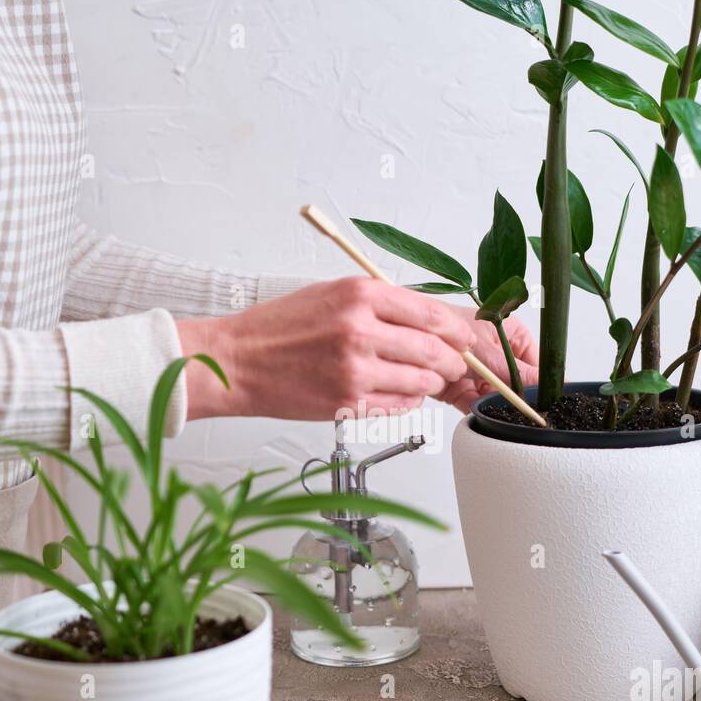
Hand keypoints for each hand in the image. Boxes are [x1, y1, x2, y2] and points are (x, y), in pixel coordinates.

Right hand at [178, 277, 474, 420]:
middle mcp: (360, 329)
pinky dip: (408, 401)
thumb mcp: (332, 294)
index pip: (432, 313)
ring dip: (430, 384)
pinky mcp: (347, 401)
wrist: (237, 361)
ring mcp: (355, 369)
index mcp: (359, 294)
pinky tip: (397, 393)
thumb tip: (428, 320)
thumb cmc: (279, 328)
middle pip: (435, 350)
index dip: (457, 331)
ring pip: (421, 381)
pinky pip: (399, 406)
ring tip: (422, 379)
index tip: (463, 338)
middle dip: (453, 361)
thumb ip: (380, 304)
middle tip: (454, 364)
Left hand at [437, 304, 538, 411]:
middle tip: (515, 405)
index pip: (534, 364)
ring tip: (490, 403)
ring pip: (495, 396)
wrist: (412, 336)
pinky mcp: (464, 389)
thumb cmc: (448, 328)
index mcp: (512, 337)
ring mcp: (481, 374)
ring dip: (492, 403)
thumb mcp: (489, 350)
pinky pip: (476, 405)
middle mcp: (498, 355)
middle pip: (515, 384)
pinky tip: (478, 408)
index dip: (537, 382)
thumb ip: (517, 372)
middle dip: (512, 395)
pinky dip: (476, 409)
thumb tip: (542, 385)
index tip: (541, 398)